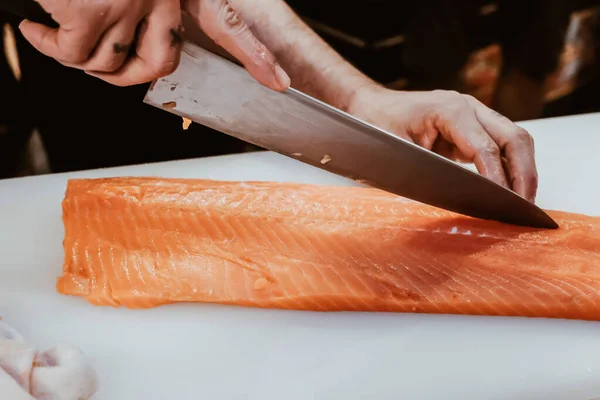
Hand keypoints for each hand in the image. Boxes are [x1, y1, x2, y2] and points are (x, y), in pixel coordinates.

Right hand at [19, 0, 289, 89]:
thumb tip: (145, 23)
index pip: (227, 22)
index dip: (254, 54)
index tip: (279, 84)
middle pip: (161, 63)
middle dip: (131, 77)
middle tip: (111, 71)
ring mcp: (126, 0)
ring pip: (109, 65)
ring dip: (81, 58)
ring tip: (59, 39)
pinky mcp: (88, 9)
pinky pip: (73, 54)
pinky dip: (49, 46)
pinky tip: (37, 30)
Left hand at [348, 87, 537, 201]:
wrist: (370, 107)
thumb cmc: (376, 125)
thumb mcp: (395, 151)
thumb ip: (425, 170)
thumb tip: (456, 196)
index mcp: (450, 110)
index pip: (486, 147)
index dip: (497, 179)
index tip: (502, 204)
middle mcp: (469, 108)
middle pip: (514, 138)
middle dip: (524, 174)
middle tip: (523, 207)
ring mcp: (474, 115)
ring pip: (515, 140)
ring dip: (523, 170)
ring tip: (522, 203)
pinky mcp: (473, 127)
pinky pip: (502, 145)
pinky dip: (511, 167)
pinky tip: (509, 190)